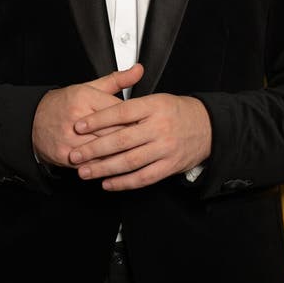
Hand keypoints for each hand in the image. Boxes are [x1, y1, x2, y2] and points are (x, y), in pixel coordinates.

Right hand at [31, 64, 142, 166]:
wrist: (33, 121)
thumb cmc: (64, 103)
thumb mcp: (90, 87)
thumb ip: (117, 80)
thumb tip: (138, 70)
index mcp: (85, 98)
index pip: (118, 110)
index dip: (136, 118)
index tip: (148, 123)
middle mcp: (77, 118)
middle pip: (113, 131)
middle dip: (133, 138)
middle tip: (148, 142)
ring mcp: (70, 138)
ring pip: (103, 150)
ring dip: (121, 155)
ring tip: (137, 155)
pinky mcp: (65, 155)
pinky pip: (91, 163)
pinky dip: (105, 166)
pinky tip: (117, 166)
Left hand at [68, 93, 211, 190]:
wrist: (208, 127)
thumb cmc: (177, 111)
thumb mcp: (156, 99)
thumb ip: (131, 106)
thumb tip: (101, 108)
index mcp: (153, 106)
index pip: (121, 112)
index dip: (98, 120)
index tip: (79, 126)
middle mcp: (159, 127)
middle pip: (122, 140)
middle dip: (95, 149)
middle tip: (76, 154)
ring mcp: (165, 148)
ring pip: (130, 161)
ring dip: (104, 169)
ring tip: (85, 172)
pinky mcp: (169, 166)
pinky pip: (144, 177)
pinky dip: (124, 183)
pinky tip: (108, 183)